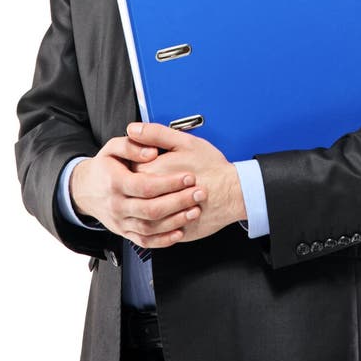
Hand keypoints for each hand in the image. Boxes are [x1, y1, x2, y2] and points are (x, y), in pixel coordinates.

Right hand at [69, 135, 206, 248]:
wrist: (84, 190)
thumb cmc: (103, 167)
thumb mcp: (112, 148)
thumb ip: (132, 145)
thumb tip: (151, 152)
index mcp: (115, 183)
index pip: (145, 186)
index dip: (169, 183)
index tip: (188, 177)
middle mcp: (117, 206)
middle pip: (151, 209)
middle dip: (179, 202)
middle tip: (199, 193)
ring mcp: (120, 222)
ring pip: (150, 228)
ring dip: (175, 221)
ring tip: (195, 210)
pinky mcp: (124, 233)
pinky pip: (145, 242)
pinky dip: (163, 240)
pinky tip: (180, 231)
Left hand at [127, 122, 246, 242]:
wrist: (233, 193)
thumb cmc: (212, 168)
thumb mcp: (184, 142)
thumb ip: (155, 134)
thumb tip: (133, 129)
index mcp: (150, 173)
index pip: (127, 170)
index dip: (135, 163)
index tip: (146, 161)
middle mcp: (151, 198)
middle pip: (131, 192)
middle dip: (140, 185)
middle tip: (158, 177)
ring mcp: (161, 218)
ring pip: (142, 214)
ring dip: (148, 205)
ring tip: (165, 194)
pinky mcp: (171, 230)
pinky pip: (157, 231)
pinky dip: (160, 222)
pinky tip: (171, 211)